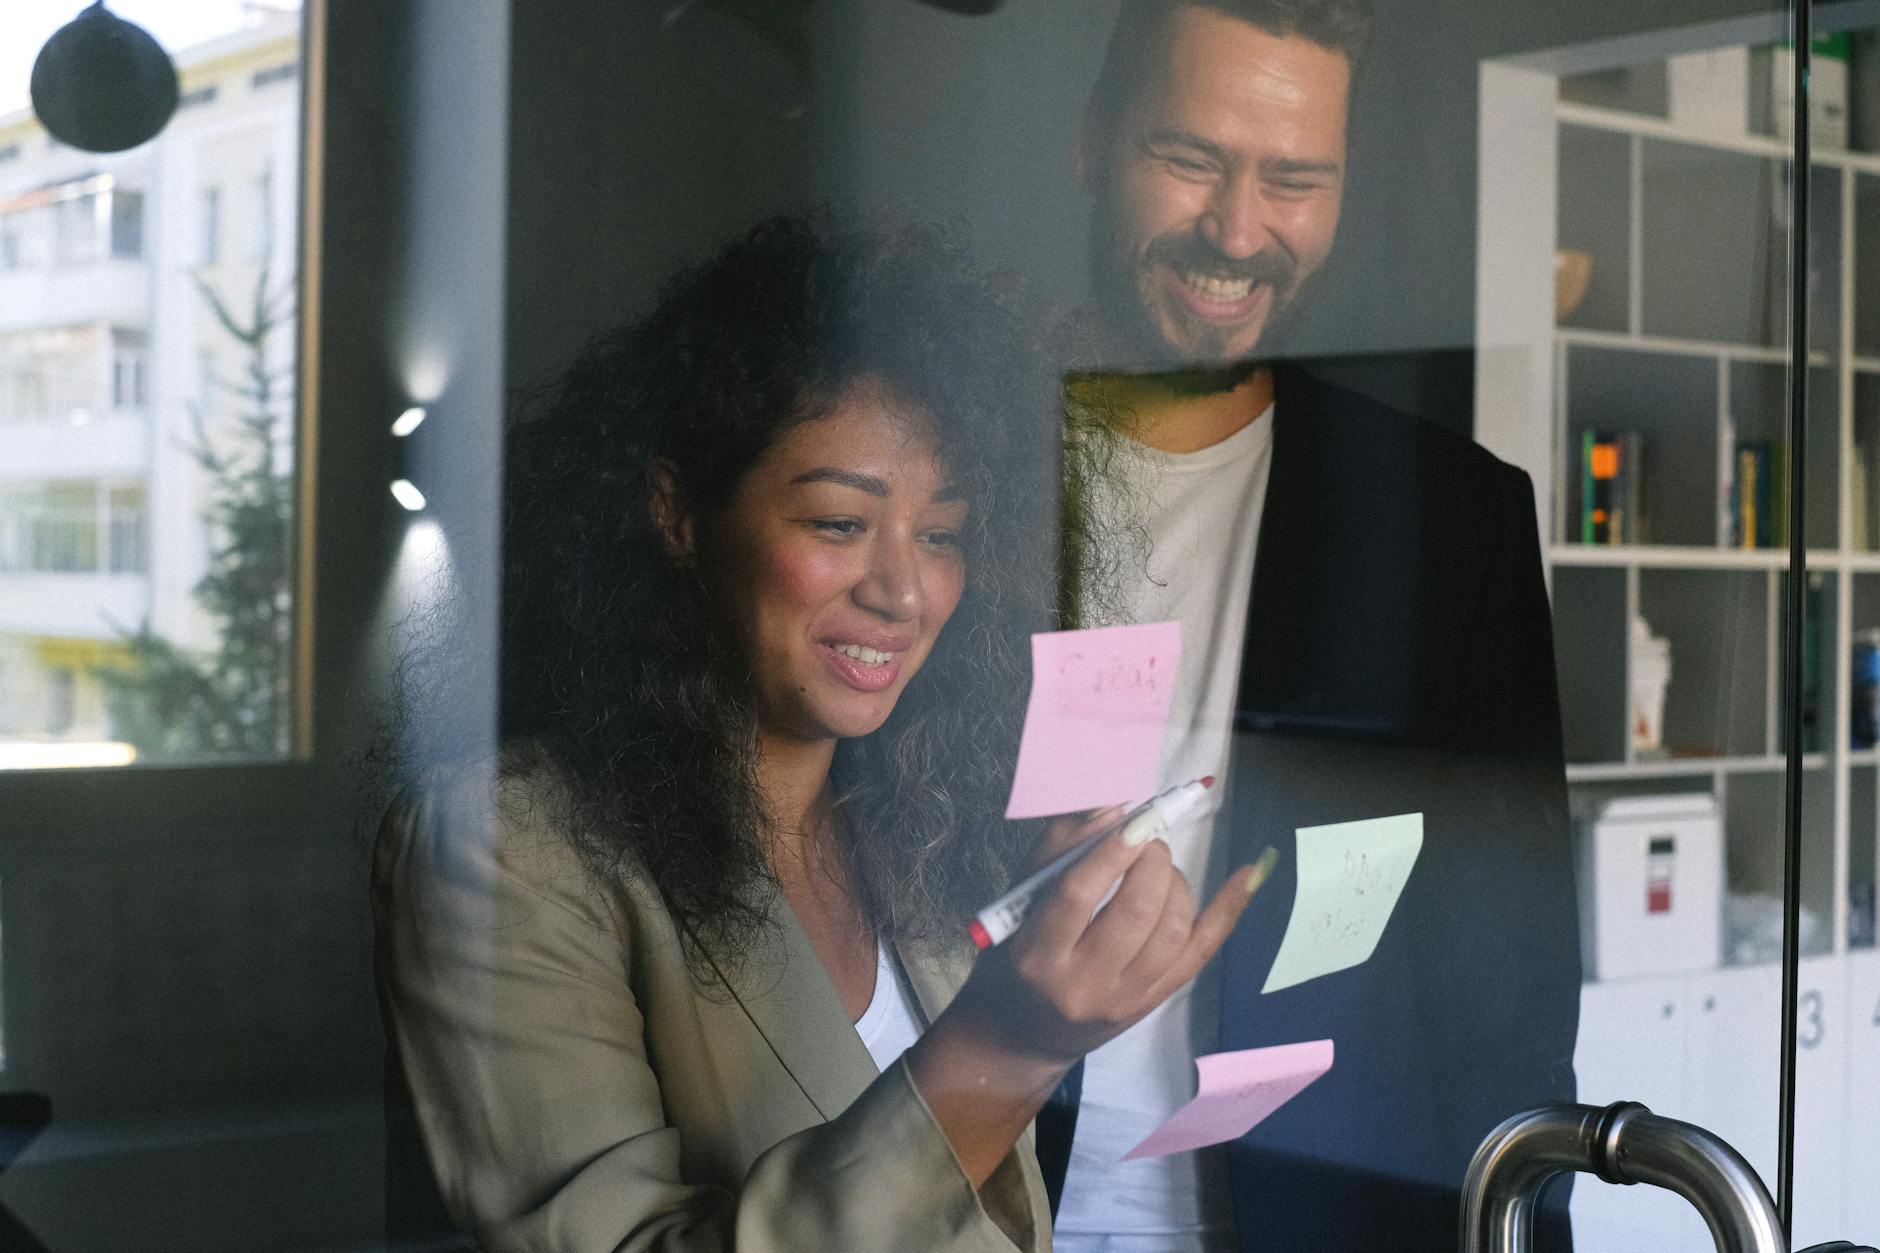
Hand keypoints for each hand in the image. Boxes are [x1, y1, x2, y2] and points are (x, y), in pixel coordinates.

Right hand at [946, 808, 1263, 1065]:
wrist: (1024, 1034)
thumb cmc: (1014, 956)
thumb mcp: (1017, 903)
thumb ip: (1057, 849)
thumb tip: (1114, 806)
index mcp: (1037, 954)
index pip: (1077, 895)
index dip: (1109, 852)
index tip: (1132, 818)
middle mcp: (1083, 984)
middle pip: (1135, 912)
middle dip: (1151, 862)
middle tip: (1145, 838)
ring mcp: (1125, 999)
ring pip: (1172, 930)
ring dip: (1176, 881)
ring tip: (1158, 865)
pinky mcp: (1153, 1002)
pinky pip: (1201, 952)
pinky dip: (1227, 908)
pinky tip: (1248, 874)